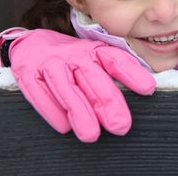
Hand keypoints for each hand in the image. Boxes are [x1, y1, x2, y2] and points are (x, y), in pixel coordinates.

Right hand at [8, 29, 155, 141]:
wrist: (32, 43)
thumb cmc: (72, 57)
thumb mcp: (95, 56)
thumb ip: (115, 70)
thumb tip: (146, 88)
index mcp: (94, 50)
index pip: (116, 60)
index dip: (132, 74)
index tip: (148, 89)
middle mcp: (74, 55)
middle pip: (93, 78)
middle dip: (108, 102)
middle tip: (121, 125)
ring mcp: (51, 64)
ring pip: (67, 89)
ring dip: (80, 112)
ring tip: (92, 135)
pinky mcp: (29, 74)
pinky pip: (40, 93)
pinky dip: (52, 111)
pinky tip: (64, 127)